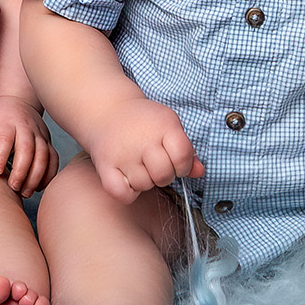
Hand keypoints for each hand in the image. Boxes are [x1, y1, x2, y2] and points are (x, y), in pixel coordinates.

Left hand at [0, 94, 59, 195]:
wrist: (17, 100)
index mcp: (7, 123)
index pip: (6, 139)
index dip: (1, 156)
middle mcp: (26, 128)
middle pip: (28, 150)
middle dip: (22, 171)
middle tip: (13, 187)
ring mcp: (40, 135)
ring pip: (43, 156)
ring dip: (36, 176)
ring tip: (25, 192)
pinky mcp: (48, 141)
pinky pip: (53, 159)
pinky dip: (49, 174)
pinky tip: (39, 186)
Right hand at [87, 97, 202, 204]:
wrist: (109, 110)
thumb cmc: (145, 122)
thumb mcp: (169, 126)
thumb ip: (186, 150)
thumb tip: (199, 172)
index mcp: (163, 126)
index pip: (183, 157)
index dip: (183, 165)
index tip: (175, 161)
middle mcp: (143, 139)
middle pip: (163, 175)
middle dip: (164, 175)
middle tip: (155, 164)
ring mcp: (122, 153)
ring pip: (143, 185)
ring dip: (144, 181)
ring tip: (139, 166)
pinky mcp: (105, 164)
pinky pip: (121, 193)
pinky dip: (127, 192)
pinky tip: (127, 179)